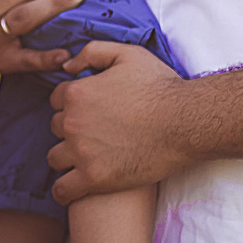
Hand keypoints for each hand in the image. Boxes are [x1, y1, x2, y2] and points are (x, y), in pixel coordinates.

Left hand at [48, 42, 194, 202]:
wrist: (186, 122)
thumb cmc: (161, 87)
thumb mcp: (127, 55)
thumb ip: (92, 52)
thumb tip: (66, 66)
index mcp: (77, 93)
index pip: (57, 101)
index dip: (73, 105)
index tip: (91, 112)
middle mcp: (73, 123)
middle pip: (56, 129)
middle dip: (71, 130)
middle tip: (96, 135)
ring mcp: (82, 152)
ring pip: (56, 158)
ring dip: (68, 158)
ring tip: (88, 159)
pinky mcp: (95, 179)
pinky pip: (62, 190)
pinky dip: (65, 190)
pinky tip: (76, 187)